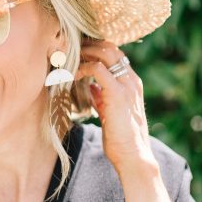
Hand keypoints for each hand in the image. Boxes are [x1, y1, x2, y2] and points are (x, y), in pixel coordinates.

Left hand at [74, 38, 156, 174]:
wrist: (133, 156)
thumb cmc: (121, 139)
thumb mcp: (111, 112)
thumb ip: (103, 97)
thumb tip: (91, 87)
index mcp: (132, 83)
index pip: (115, 54)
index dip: (95, 49)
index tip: (77, 52)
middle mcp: (132, 80)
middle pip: (111, 47)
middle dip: (89, 45)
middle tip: (69, 49)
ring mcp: (127, 85)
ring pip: (106, 52)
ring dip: (84, 52)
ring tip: (68, 58)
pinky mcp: (117, 93)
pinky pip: (97, 69)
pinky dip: (82, 68)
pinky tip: (72, 75)